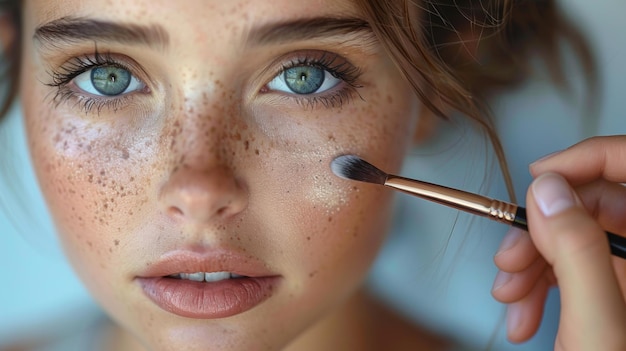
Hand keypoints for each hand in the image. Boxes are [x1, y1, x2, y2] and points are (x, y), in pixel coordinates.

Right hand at [492, 136, 625, 349]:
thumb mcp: (595, 326)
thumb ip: (577, 253)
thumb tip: (549, 191)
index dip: (586, 160)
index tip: (537, 178)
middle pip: (596, 207)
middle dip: (541, 230)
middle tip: (509, 258)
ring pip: (575, 238)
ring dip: (531, 264)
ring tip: (509, 298)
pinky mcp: (610, 294)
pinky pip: (570, 269)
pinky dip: (538, 286)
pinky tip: (521, 314)